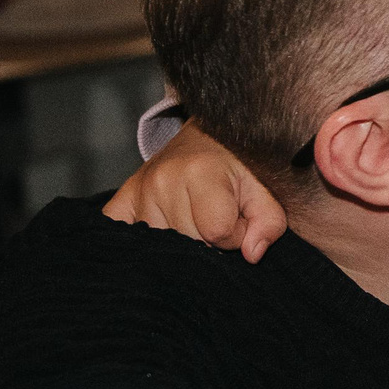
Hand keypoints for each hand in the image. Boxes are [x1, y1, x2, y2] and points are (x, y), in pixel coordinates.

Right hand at [105, 121, 291, 261]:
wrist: (209, 133)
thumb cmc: (240, 164)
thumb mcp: (264, 188)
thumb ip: (268, 222)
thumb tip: (251, 255)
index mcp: (201, 172)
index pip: (219, 232)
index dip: (236, 234)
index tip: (239, 219)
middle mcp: (163, 180)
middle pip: (190, 242)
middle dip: (212, 240)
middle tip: (218, 216)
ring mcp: (139, 190)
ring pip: (162, 247)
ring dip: (183, 241)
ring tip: (195, 217)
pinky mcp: (122, 199)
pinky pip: (119, 233)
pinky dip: (139, 242)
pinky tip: (160, 233)